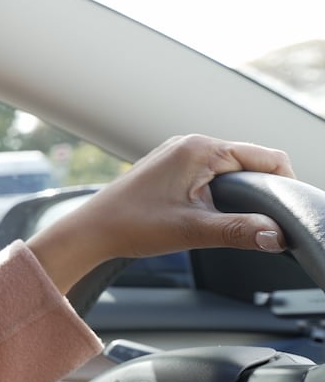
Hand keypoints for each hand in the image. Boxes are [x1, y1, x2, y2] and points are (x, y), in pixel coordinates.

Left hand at [28, 134, 293, 292]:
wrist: (89, 231)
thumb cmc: (130, 225)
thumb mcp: (191, 231)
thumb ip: (239, 231)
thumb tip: (278, 237)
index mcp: (200, 149)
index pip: (266, 157)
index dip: (286, 183)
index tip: (292, 211)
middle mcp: (190, 144)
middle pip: (250, 161)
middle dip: (265, 189)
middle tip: (274, 221)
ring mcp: (178, 155)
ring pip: (230, 169)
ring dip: (244, 191)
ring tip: (250, 220)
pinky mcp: (169, 169)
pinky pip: (210, 174)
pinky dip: (223, 192)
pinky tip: (221, 214)